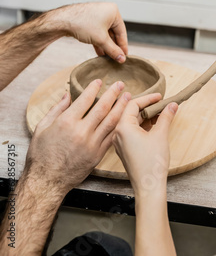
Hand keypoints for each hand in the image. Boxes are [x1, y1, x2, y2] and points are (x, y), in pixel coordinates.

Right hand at [25, 79, 130, 194]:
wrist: (46, 182)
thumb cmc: (41, 155)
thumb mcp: (42, 128)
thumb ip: (56, 109)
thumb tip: (67, 94)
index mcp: (66, 122)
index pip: (85, 99)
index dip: (94, 88)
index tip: (99, 81)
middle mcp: (81, 132)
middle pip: (102, 108)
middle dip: (113, 94)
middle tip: (120, 84)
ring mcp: (91, 144)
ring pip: (111, 121)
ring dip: (120, 107)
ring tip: (127, 97)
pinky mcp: (97, 155)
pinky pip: (111, 137)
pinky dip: (119, 126)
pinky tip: (124, 118)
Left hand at [55, 2, 127, 61]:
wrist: (62, 20)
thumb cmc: (82, 24)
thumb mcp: (101, 39)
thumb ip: (113, 50)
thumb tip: (121, 58)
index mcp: (113, 11)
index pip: (122, 32)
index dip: (123, 46)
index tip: (124, 56)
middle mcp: (107, 11)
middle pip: (114, 33)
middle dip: (113, 46)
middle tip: (115, 58)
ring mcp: (97, 15)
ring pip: (105, 33)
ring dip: (106, 46)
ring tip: (107, 58)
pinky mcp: (89, 20)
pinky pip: (98, 32)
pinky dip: (99, 42)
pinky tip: (99, 52)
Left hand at [112, 94, 177, 196]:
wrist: (148, 188)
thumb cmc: (152, 163)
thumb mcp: (161, 135)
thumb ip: (165, 117)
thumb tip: (171, 105)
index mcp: (123, 127)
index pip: (133, 104)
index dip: (148, 98)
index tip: (160, 97)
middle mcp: (117, 133)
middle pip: (130, 112)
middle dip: (147, 107)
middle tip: (161, 104)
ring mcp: (120, 142)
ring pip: (131, 122)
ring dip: (145, 116)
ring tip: (161, 115)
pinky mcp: (124, 149)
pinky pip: (131, 131)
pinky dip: (142, 126)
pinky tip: (155, 126)